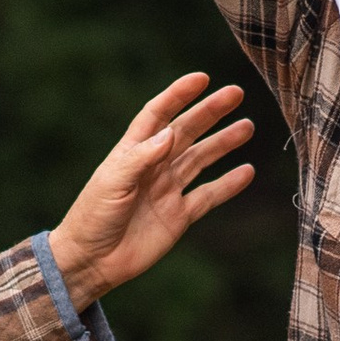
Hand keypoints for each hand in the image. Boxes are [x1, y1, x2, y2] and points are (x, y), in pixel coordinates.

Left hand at [48, 73, 255, 308]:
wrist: (92, 261)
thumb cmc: (93, 217)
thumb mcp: (112, 183)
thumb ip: (141, 158)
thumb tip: (170, 133)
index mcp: (133, 152)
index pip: (158, 114)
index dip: (178, 95)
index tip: (201, 79)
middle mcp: (153, 166)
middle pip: (187, 131)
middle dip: (210, 112)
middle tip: (236, 94)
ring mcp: (168, 190)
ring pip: (201, 159)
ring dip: (223, 143)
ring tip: (247, 127)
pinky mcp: (178, 216)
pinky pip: (208, 196)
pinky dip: (228, 184)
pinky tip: (246, 171)